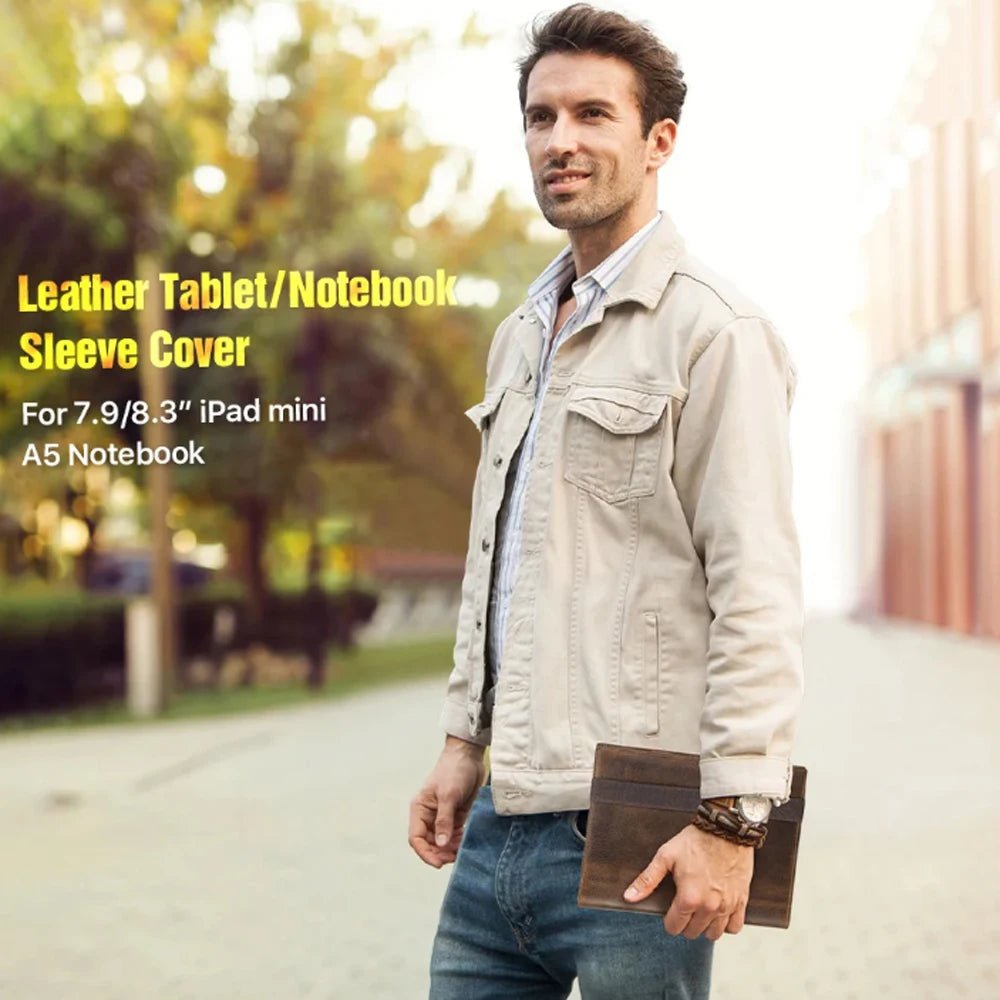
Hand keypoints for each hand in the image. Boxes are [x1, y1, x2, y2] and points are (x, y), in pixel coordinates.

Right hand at [408, 736, 485, 867]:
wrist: (469, 756)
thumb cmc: (454, 770)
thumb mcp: (448, 795)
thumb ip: (444, 820)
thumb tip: (441, 844)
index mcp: (420, 809)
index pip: (416, 838)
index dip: (425, 853)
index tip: (438, 863)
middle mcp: (429, 815)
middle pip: (429, 843)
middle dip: (440, 853)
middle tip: (453, 857)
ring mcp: (443, 816)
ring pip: (442, 842)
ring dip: (451, 849)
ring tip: (461, 850)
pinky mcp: (456, 816)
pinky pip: (455, 835)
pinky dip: (459, 841)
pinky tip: (466, 842)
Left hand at [623, 824, 752, 939]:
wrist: (725, 829)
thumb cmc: (696, 840)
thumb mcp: (665, 856)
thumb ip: (647, 879)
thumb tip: (629, 897)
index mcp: (689, 898)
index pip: (674, 927)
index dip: (669, 921)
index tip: (670, 912)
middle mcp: (709, 906)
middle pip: (693, 932)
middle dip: (685, 923)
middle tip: (684, 908)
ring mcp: (727, 905)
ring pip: (714, 934)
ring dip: (705, 927)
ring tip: (700, 912)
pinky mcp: (741, 900)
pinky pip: (735, 927)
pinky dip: (727, 924)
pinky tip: (719, 913)